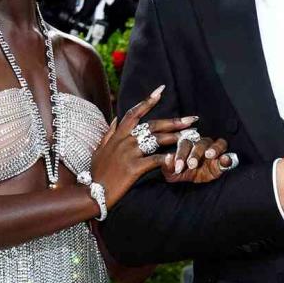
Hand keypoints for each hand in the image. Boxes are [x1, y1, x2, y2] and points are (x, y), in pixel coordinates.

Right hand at [89, 87, 198, 208]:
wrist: (92, 192)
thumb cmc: (98, 172)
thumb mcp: (100, 149)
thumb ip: (109, 133)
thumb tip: (116, 119)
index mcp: (118, 135)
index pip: (134, 113)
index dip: (147, 101)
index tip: (161, 90)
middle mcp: (125, 141)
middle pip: (153, 125)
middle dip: (174, 121)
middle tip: (191, 119)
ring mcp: (129, 154)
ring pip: (156, 140)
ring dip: (174, 137)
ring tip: (189, 137)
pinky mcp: (133, 168)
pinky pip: (154, 160)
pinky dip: (166, 159)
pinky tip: (177, 158)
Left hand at [161, 129, 235, 182]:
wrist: (193, 184)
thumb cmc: (182, 173)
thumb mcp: (172, 173)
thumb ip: (168, 166)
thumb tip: (167, 158)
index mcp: (188, 145)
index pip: (184, 144)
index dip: (181, 155)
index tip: (178, 167)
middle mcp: (203, 144)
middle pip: (201, 143)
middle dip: (195, 154)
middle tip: (191, 164)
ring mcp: (215, 150)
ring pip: (217, 144)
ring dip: (214, 149)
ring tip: (209, 155)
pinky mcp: (224, 160)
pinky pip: (229, 156)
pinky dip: (227, 158)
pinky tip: (225, 160)